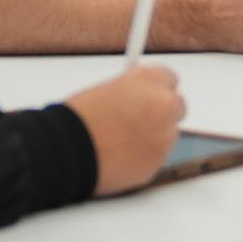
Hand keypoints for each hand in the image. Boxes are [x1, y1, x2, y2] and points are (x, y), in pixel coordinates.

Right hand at [64, 63, 187, 194]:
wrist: (65, 150)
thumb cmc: (76, 119)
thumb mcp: (106, 90)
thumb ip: (131, 91)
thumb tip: (140, 97)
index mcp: (147, 80)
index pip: (169, 78)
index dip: (157, 89)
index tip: (150, 95)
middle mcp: (162, 105)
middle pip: (177, 107)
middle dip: (161, 113)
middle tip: (139, 120)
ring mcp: (163, 136)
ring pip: (167, 135)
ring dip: (153, 137)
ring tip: (119, 142)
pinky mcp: (157, 163)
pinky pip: (156, 157)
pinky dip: (143, 158)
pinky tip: (119, 157)